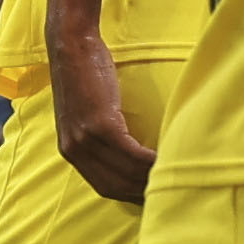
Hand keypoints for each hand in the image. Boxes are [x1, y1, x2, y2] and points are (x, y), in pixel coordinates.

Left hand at [44, 16, 153, 205]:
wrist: (73, 45)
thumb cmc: (85, 74)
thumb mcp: (87, 115)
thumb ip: (100, 138)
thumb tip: (128, 155)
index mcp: (71, 150)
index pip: (105, 187)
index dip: (131, 196)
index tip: (153, 198)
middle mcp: (74, 149)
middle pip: (116, 186)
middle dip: (143, 194)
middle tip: (169, 192)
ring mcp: (86, 138)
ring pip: (125, 172)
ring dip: (151, 179)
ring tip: (173, 177)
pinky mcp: (101, 123)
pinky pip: (131, 153)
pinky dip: (151, 161)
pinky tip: (166, 160)